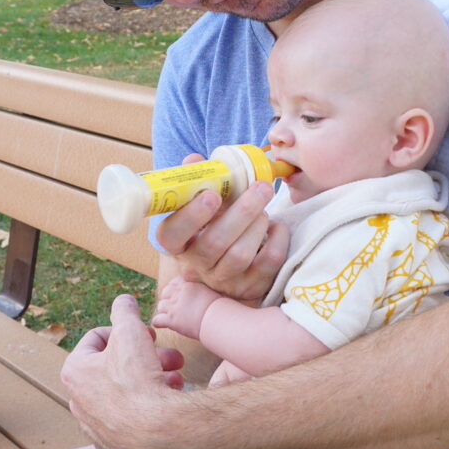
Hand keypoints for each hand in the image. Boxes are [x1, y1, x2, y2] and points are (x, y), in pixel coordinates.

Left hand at [60, 294, 184, 448]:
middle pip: (116, 366)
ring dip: (154, 379)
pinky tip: (169, 401)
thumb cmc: (138, 379)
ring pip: (127, 392)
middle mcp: (79, 400)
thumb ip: (125, 310)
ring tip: (176, 378)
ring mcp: (96, 427)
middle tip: (171, 356)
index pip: (98, 337)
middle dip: (147, 356)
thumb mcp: (131, 330)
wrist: (155, 433)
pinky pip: (133, 419)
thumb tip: (123, 300)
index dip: (127, 330)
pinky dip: (150, 407)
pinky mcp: (114, 447)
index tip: (147, 334)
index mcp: (75, 370)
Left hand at [152, 275, 221, 339]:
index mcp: (189, 284)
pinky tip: (163, 325)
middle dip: (167, 299)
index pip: (175, 282)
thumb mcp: (212, 291)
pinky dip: (158, 323)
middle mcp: (179, 293)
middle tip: (173, 307)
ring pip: (160, 306)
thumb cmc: (221, 307)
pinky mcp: (172, 320)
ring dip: (164, 311)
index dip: (175, 289)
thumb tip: (207, 290)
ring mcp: (174, 306)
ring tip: (170, 316)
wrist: (219, 319)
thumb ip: (203, 289)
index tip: (178, 295)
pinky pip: (157, 320)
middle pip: (165, 292)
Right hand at [155, 155, 288, 302]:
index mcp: (178, 243)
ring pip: (240, 255)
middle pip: (214, 243)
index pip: (171, 235)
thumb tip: (194, 160)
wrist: (232, 263)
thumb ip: (198, 181)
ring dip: (258, 224)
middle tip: (261, 186)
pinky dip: (277, 239)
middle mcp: (196, 266)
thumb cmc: (215, 224)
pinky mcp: (251, 287)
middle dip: (241, 212)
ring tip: (264, 209)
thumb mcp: (203, 205)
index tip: (211, 195)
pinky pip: (268, 263)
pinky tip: (276, 227)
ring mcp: (223, 280)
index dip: (191, 216)